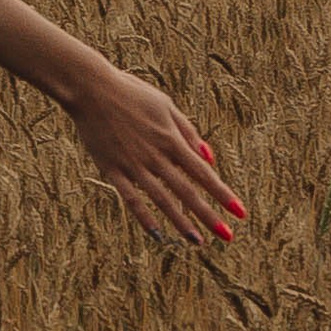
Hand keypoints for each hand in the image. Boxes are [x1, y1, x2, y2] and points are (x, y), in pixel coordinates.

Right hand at [64, 63, 246, 247]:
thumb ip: (188, 131)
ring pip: (162, 200)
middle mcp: (156, 156)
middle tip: (228, 236)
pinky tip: (157, 234)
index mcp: (171, 139)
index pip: (203, 173)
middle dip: (209, 215)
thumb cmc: (130, 92)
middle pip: (187, 191)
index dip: (222, 194)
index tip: (240, 212)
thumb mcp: (165, 106)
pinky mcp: (112, 170)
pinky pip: (131, 198)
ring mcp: (133, 165)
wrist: (91, 89)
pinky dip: (144, 217)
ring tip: (197, 242)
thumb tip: (209, 157)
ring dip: (181, 223)